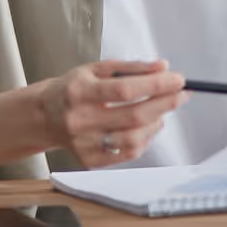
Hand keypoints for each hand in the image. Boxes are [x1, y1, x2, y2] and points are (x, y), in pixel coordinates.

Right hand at [36, 59, 188, 167]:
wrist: (44, 115)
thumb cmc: (75, 88)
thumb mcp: (97, 68)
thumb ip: (132, 67)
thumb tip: (163, 67)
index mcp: (80, 91)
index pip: (125, 90)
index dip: (156, 85)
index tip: (178, 80)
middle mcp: (79, 119)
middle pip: (133, 116)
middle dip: (165, 104)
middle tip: (182, 94)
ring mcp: (83, 143)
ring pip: (132, 139)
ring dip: (156, 123)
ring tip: (162, 111)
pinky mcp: (88, 159)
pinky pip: (126, 154)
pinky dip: (145, 140)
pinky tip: (148, 127)